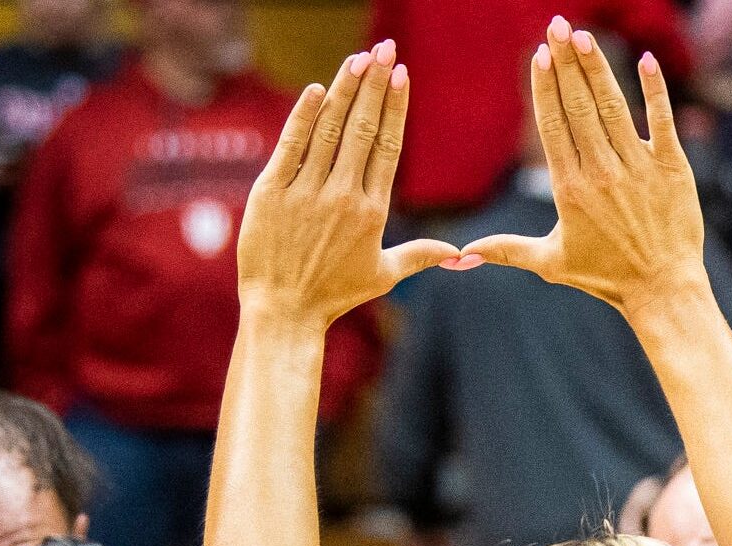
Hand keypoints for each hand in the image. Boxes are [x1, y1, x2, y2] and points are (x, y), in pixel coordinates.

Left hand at [236, 40, 459, 327]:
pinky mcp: (271, 191)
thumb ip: (420, 256)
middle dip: (374, 86)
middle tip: (384, 49)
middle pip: (362, 129)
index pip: (387, 147)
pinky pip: (291, 146)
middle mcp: (342, 196)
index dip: (394, 108)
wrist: (285, 310)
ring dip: (344, 90)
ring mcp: (306, 192)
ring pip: (329, 130)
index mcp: (373, 211)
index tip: (401, 76)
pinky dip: (304, 116)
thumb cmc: (336, 295)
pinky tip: (317, 89)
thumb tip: (460, 254)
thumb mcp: (383, 276)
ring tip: (357, 58)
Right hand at [462, 18, 705, 314]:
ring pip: (613, 107)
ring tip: (583, 36)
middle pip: (578, 106)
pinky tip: (646, 60)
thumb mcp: (552, 262)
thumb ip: (508, 249)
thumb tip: (461, 254)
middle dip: (566, 63)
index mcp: (569, 188)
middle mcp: (601, 171)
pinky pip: (663, 121)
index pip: (552, 125)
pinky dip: (655, 90)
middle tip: (557, 25)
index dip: (544, 87)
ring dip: (598, 67)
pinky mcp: (673, 168)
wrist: (663, 290)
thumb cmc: (607, 277)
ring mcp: (639, 167)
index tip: (539, 54)